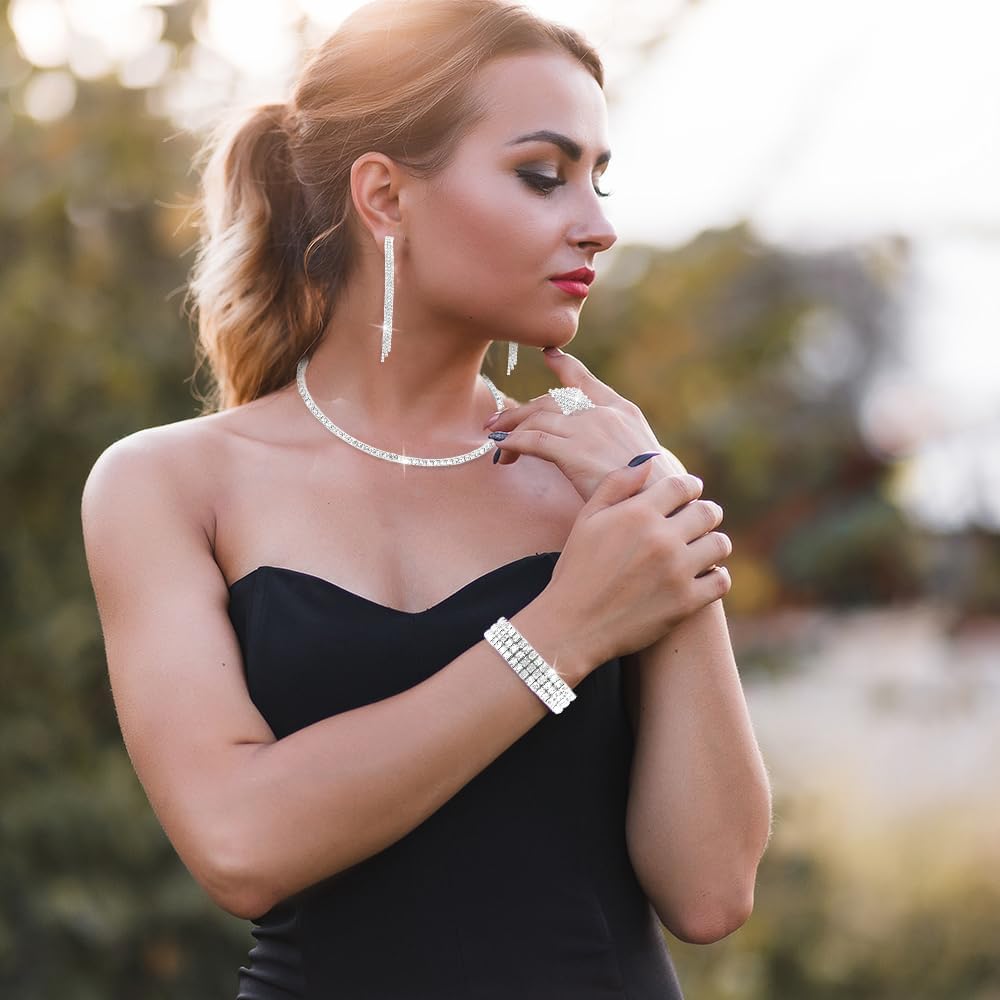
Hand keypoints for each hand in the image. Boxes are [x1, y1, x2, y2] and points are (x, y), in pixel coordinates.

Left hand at [485, 346, 685, 500]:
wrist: (663, 500)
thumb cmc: (656, 489)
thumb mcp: (647, 455)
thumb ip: (623, 445)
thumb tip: (609, 453)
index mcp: (622, 410)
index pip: (586, 380)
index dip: (564, 366)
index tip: (548, 355)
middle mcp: (603, 412)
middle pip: (551, 400)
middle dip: (521, 410)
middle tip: (499, 421)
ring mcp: (589, 429)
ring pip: (537, 417)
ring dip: (511, 427)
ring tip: (496, 439)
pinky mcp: (575, 451)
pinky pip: (533, 441)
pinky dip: (513, 442)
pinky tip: (503, 451)